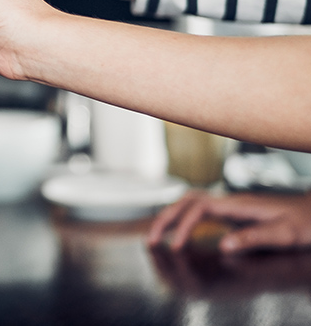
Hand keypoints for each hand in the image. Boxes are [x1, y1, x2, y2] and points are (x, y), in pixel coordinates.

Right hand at [148, 190, 310, 252]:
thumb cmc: (304, 223)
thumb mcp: (284, 234)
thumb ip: (254, 237)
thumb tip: (223, 245)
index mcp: (239, 204)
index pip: (199, 208)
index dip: (183, 225)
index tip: (175, 246)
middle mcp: (230, 201)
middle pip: (186, 201)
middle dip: (165, 218)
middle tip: (150, 240)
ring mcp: (229, 204)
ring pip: (189, 202)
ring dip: (170, 216)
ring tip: (156, 234)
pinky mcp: (232, 211)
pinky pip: (198, 210)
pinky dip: (182, 217)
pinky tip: (179, 230)